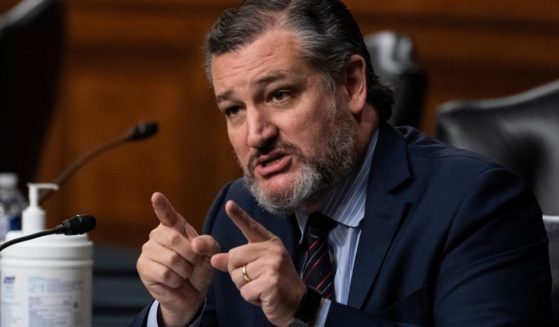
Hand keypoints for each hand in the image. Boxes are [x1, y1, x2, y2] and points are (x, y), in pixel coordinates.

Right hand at [137, 192, 219, 326]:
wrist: (192, 294)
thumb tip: (195, 244)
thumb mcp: (211, 255)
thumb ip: (208, 244)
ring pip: (171, 259)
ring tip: (183, 274)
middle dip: (191, 255)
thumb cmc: (199, 269)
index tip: (156, 196)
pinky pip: (164, 273)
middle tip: (194, 264)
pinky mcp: (143, 267)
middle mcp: (159, 234)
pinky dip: (175, 281)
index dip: (162, 205)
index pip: (168, 214)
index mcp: (175, 227)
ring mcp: (148, 250)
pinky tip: (174, 281)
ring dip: (184, 271)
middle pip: (174, 238)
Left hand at [211, 200, 305, 325]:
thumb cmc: (276, 285)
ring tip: (262, 288)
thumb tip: (214, 259)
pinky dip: (251, 298)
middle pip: (234, 257)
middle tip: (257, 280)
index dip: (239, 215)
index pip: (252, 227)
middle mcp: (272, 250)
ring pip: (238, 276)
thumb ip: (237, 262)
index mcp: (270, 243)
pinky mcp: (271, 282)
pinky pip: (245, 291)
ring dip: (245, 288)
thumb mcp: (257, 269)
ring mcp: (273, 265)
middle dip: (238, 274)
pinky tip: (264, 297)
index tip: (229, 204)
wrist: (298, 304)